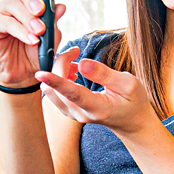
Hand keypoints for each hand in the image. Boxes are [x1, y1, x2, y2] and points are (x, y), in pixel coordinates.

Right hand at [0, 0, 66, 86]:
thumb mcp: (52, 38)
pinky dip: (20, 30)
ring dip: (28, 17)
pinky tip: (31, 39)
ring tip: (39, 32)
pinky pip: (5, 22)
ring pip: (11, 3)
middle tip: (42, 10)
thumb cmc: (38, 52)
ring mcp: (2, 11)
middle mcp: (15, 0)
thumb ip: (55, 22)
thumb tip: (61, 6)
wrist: (24, 75)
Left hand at [35, 51, 157, 136]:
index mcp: (97, 108)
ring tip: (76, 62)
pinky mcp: (69, 111)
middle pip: (57, 88)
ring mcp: (73, 114)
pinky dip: (58, 78)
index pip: (72, 93)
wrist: (131, 122)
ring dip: (58, 71)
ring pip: (52, 90)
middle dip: (61, 64)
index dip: (56, 81)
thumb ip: (103, 74)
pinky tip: (72, 71)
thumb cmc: (133, 101)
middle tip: (76, 51)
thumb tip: (82, 63)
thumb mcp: (128, 84)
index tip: (40, 73)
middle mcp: (80, 114)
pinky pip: (54, 93)